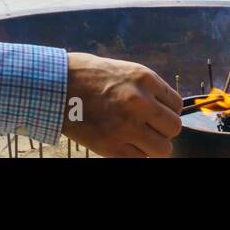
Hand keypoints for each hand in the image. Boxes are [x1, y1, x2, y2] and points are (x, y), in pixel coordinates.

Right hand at [61, 52, 182, 156]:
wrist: (52, 86)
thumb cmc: (83, 74)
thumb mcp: (120, 69)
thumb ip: (142, 87)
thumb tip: (161, 106)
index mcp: (144, 79)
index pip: (176, 104)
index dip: (167, 111)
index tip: (156, 113)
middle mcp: (140, 102)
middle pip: (174, 128)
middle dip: (163, 130)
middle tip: (148, 128)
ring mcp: (127, 126)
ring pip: (163, 149)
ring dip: (153, 146)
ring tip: (138, 140)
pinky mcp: (112, 146)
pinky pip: (140, 160)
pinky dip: (135, 155)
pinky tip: (123, 145)